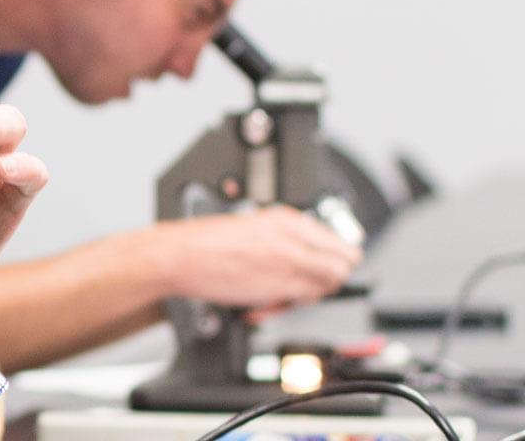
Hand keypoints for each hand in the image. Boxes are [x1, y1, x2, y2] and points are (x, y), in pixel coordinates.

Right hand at [137, 206, 361, 309]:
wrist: (181, 256)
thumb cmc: (208, 245)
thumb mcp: (255, 230)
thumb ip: (285, 241)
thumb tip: (305, 258)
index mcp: (288, 219)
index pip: (337, 241)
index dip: (331, 260)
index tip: (323, 269)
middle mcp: (294, 236)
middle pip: (343, 261)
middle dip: (329, 277)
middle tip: (307, 285)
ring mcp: (290, 259)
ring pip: (331, 281)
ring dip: (313, 292)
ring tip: (283, 295)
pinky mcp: (280, 283)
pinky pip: (307, 297)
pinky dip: (295, 304)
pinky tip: (269, 304)